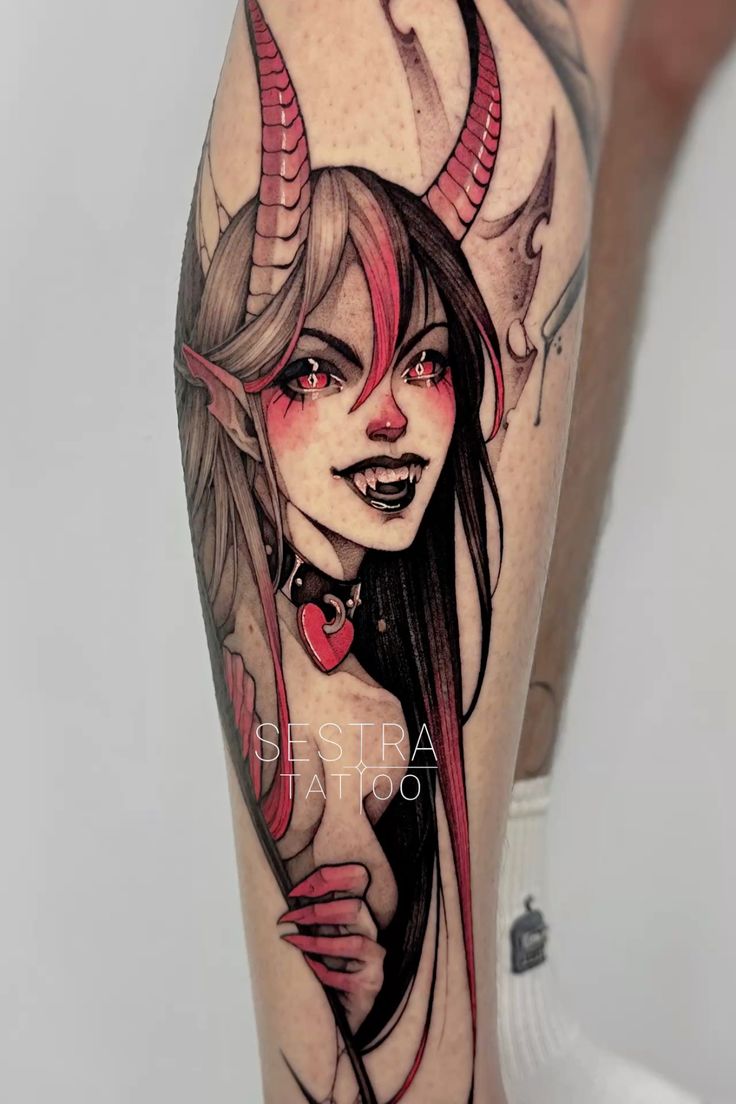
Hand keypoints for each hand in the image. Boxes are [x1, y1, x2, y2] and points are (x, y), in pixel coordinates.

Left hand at [279, 863, 384, 1031]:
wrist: (335, 1015)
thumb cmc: (323, 969)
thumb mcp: (318, 934)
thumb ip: (314, 914)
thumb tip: (288, 892)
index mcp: (356, 916)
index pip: (356, 884)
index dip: (330, 878)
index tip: (295, 889)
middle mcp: (370, 934)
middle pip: (356, 909)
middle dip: (319, 912)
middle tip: (288, 919)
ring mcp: (374, 961)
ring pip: (356, 942)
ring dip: (319, 943)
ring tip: (293, 942)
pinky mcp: (371, 985)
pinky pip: (348, 977)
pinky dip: (324, 972)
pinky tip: (308, 969)